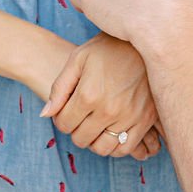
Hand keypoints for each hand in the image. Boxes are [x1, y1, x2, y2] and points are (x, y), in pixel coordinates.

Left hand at [42, 34, 161, 159]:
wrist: (145, 42)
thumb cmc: (108, 48)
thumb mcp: (78, 59)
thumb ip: (59, 88)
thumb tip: (45, 114)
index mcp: (88, 94)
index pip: (64, 124)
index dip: (61, 119)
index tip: (66, 111)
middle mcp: (108, 110)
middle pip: (81, 139)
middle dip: (75, 130)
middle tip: (80, 118)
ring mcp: (129, 117)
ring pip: (102, 148)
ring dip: (94, 141)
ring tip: (94, 127)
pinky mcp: (146, 120)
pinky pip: (126, 148)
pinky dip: (115, 147)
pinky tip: (111, 133)